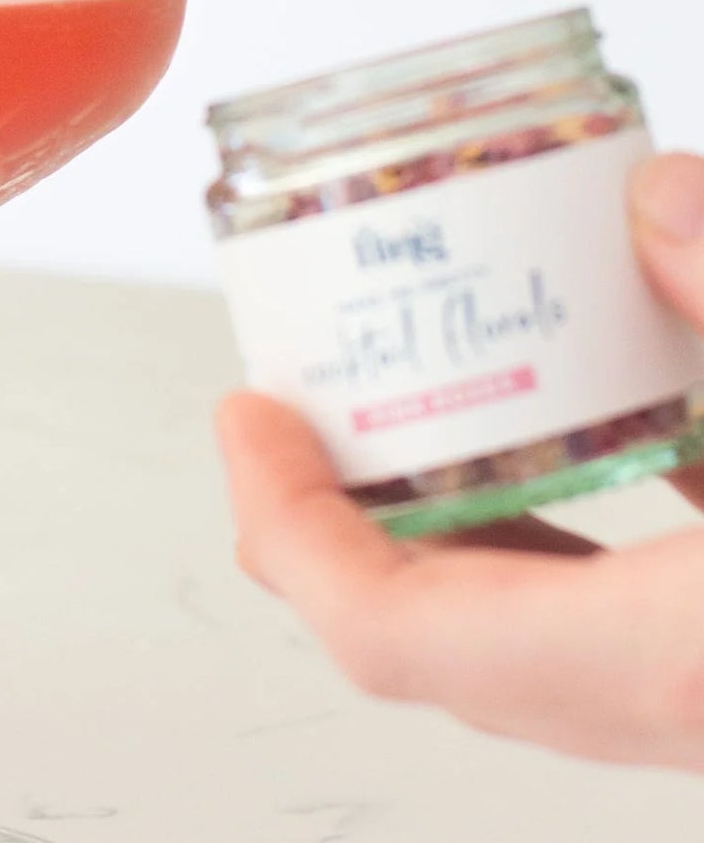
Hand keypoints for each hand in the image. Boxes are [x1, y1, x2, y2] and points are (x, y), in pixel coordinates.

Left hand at [219, 151, 703, 770]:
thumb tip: (648, 195)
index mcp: (668, 662)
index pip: (392, 629)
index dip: (286, 521)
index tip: (244, 417)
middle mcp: (678, 708)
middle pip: (432, 640)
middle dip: (333, 522)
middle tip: (285, 416)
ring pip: (522, 636)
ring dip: (438, 532)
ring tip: (390, 417)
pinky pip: (608, 617)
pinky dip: (552, 536)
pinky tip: (576, 429)